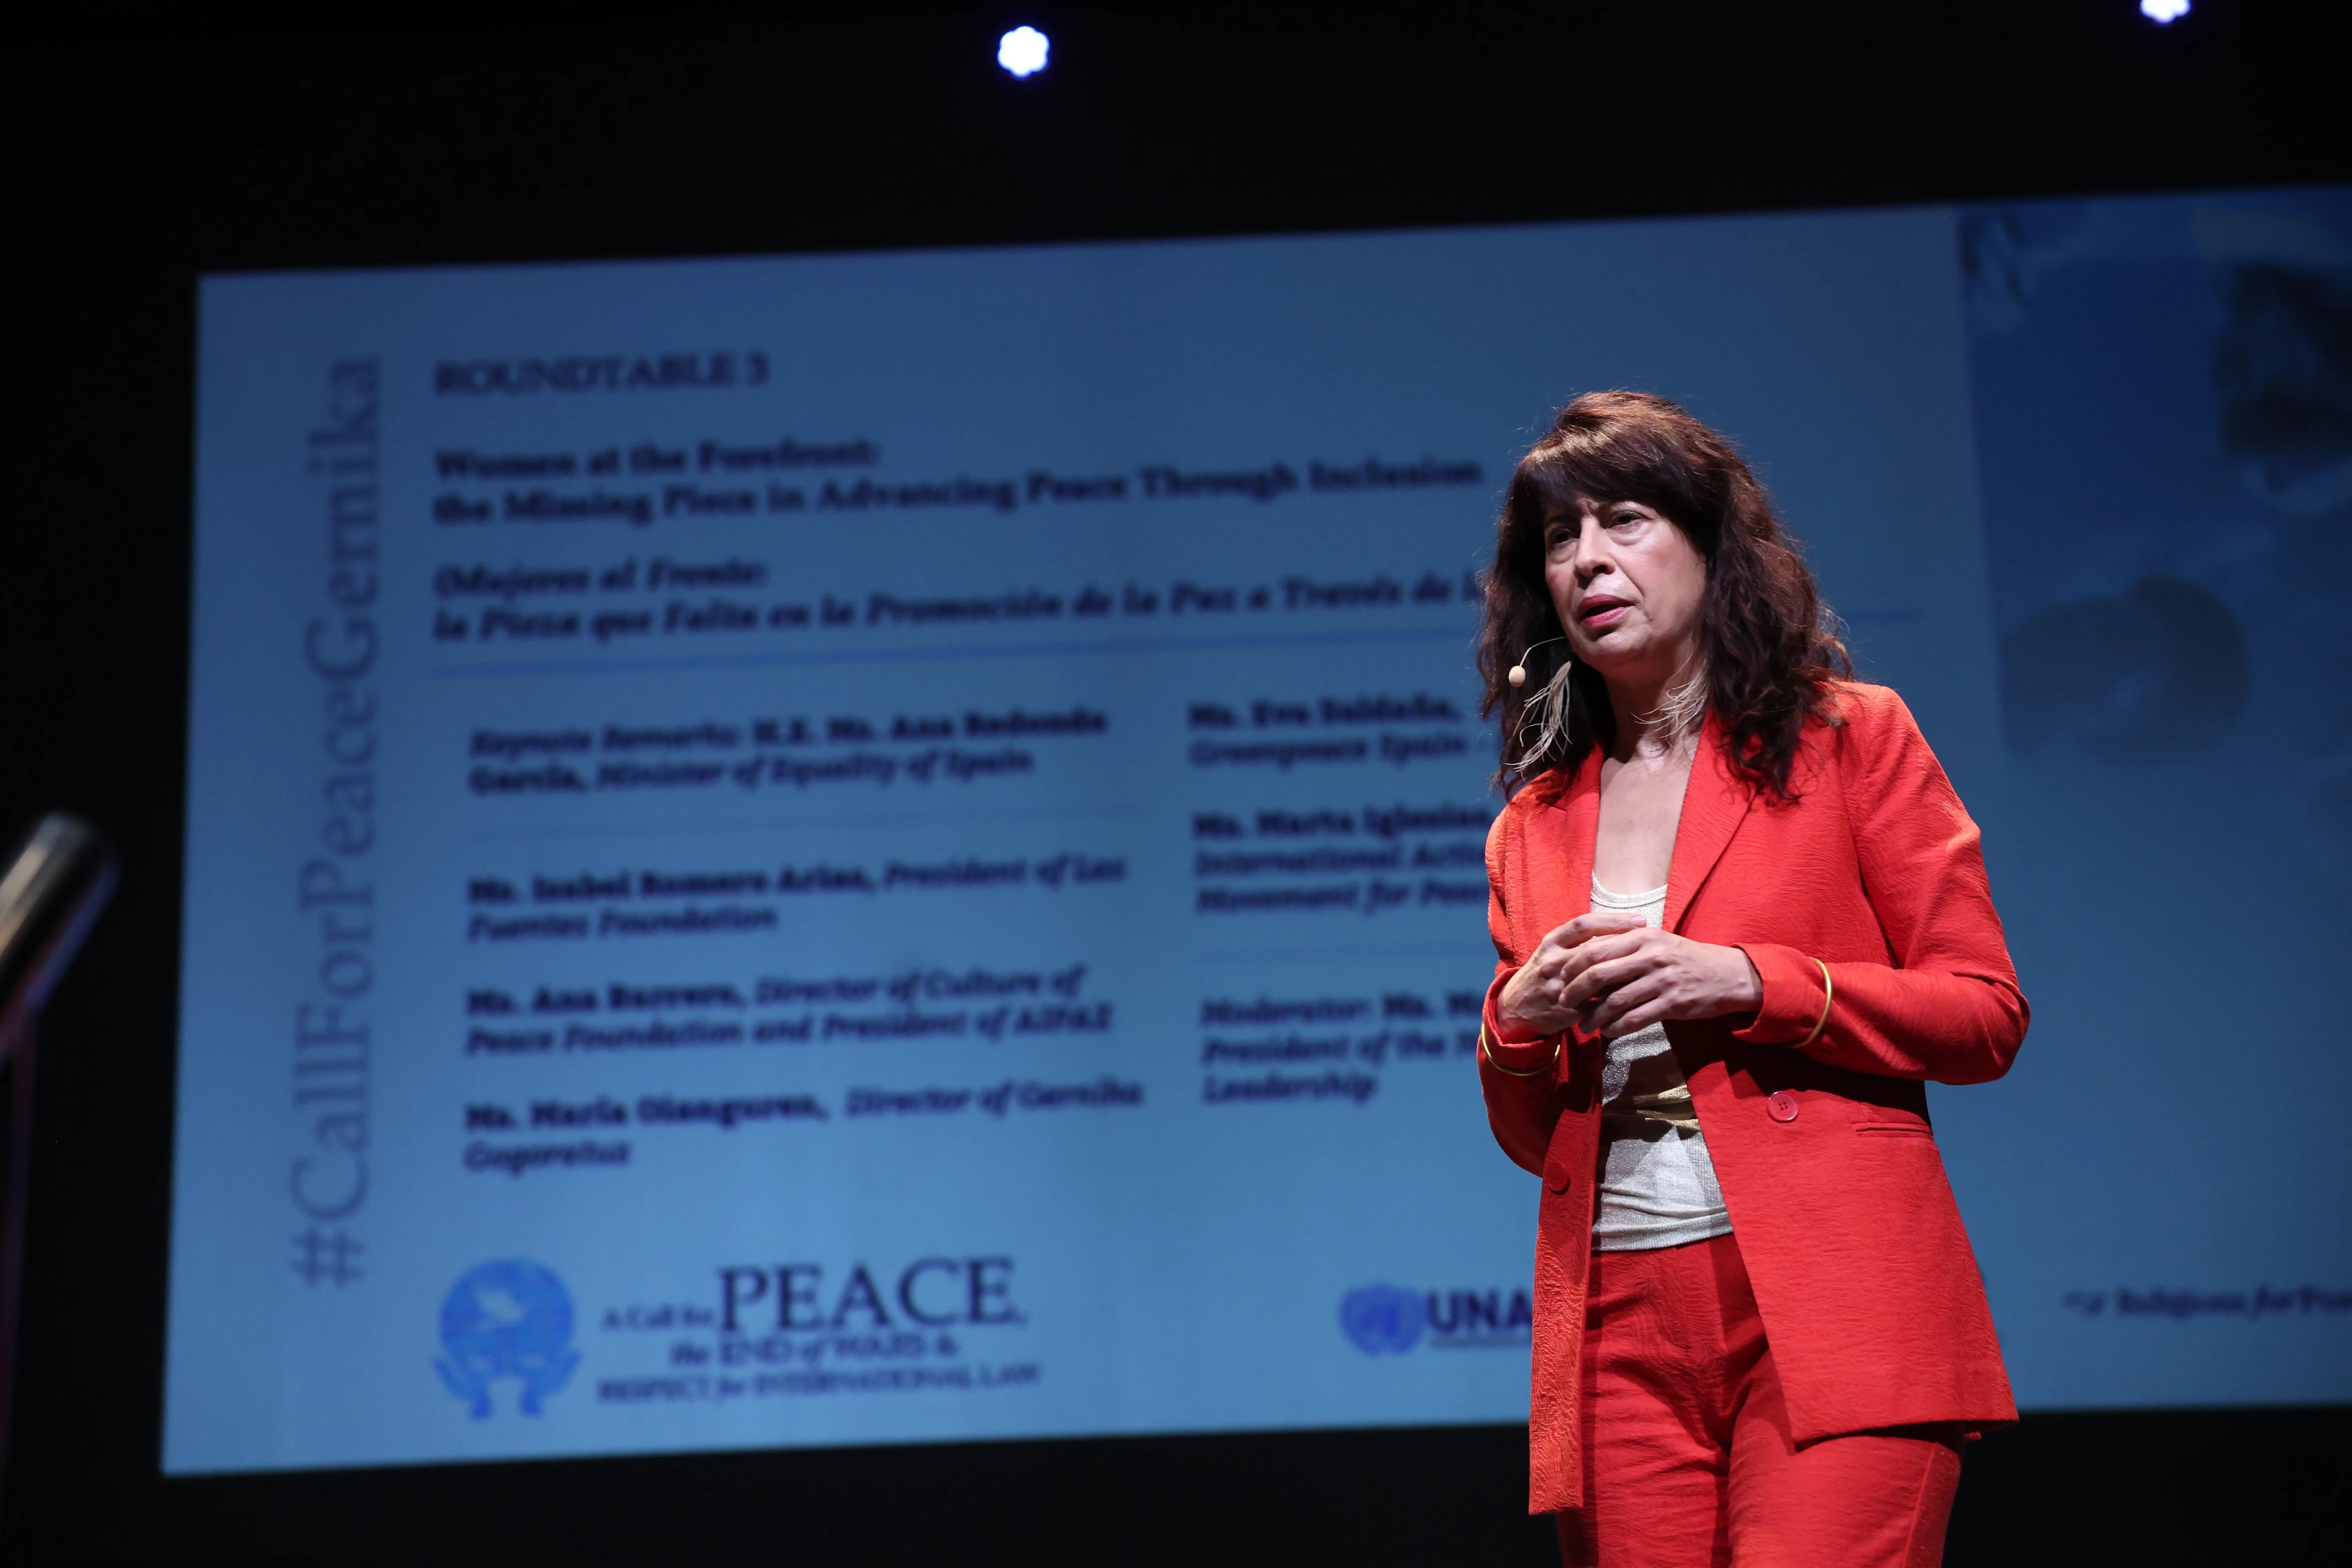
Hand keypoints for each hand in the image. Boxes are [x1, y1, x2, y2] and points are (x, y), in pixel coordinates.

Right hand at [1495, 911, 1645, 1038]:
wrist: (1517, 1008)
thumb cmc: (1542, 974)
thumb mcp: (1553, 951)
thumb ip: (1578, 941)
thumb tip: (1617, 930)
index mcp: (1551, 942)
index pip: (1583, 924)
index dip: (1613, 920)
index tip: (1639, 920)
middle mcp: (1553, 960)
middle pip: (1593, 948)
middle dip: (1625, 945)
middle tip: (1653, 942)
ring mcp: (1558, 985)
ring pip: (1597, 976)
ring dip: (1623, 971)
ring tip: (1648, 966)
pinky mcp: (1565, 1008)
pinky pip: (1596, 1002)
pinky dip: (1615, 996)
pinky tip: (1634, 992)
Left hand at [1498, 914, 1762, 1039]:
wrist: (1727, 975)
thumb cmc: (1685, 959)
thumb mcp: (1656, 942)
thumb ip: (1625, 946)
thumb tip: (1586, 958)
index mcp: (1642, 936)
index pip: (1595, 949)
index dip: (1573, 967)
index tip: (1562, 980)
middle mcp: (1650, 955)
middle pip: (1599, 974)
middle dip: (1575, 992)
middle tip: (1565, 1004)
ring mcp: (1662, 979)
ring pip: (1615, 1001)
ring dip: (1594, 1017)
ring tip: (1583, 1026)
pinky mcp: (1673, 1003)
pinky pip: (1635, 1019)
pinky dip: (1616, 1028)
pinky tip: (1608, 1032)